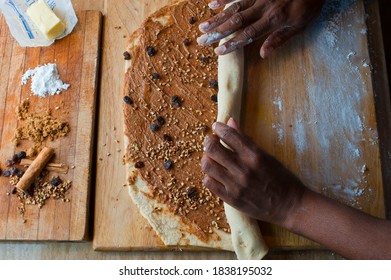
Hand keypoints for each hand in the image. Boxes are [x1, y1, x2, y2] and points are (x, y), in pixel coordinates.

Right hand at [197, 0, 324, 56]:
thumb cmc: (310, 3)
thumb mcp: (300, 25)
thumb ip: (280, 38)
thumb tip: (263, 54)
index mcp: (274, 20)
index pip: (248, 35)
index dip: (232, 44)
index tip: (218, 51)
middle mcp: (263, 7)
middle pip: (236, 22)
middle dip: (217, 32)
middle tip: (201, 40)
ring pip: (234, 7)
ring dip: (217, 17)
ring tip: (202, 26)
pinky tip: (212, 3)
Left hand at [202, 118, 305, 226]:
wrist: (289, 206)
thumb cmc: (281, 178)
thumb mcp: (267, 155)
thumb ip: (246, 140)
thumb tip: (230, 122)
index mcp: (254, 155)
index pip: (228, 135)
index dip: (218, 128)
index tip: (216, 127)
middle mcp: (243, 168)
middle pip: (212, 148)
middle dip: (208, 141)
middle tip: (210, 141)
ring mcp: (235, 185)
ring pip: (207, 165)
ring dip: (206, 158)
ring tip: (211, 158)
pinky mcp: (231, 198)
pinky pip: (209, 183)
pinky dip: (208, 175)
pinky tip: (214, 174)